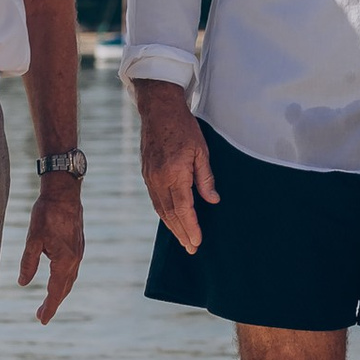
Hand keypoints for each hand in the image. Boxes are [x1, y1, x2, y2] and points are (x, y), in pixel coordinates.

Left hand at [19, 172, 84, 320]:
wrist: (64, 192)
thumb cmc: (47, 213)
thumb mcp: (32, 239)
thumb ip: (28, 263)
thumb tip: (22, 283)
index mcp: (64, 260)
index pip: (56, 291)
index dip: (49, 307)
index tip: (42, 321)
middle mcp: (75, 259)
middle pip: (64, 288)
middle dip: (53, 303)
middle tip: (42, 316)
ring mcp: (79, 252)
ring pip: (69, 279)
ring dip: (60, 292)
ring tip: (49, 301)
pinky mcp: (78, 245)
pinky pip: (72, 269)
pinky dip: (64, 280)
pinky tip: (58, 279)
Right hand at [136, 85, 220, 251]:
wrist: (158, 110)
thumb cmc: (183, 127)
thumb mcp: (201, 150)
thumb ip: (206, 178)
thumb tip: (213, 201)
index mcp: (175, 173)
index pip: (183, 208)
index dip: (190, 227)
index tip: (197, 242)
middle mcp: (159, 179)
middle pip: (170, 214)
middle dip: (182, 233)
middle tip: (191, 249)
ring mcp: (150, 178)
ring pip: (161, 209)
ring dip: (172, 227)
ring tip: (183, 240)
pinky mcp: (146, 174)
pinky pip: (155, 200)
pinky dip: (164, 214)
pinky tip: (172, 220)